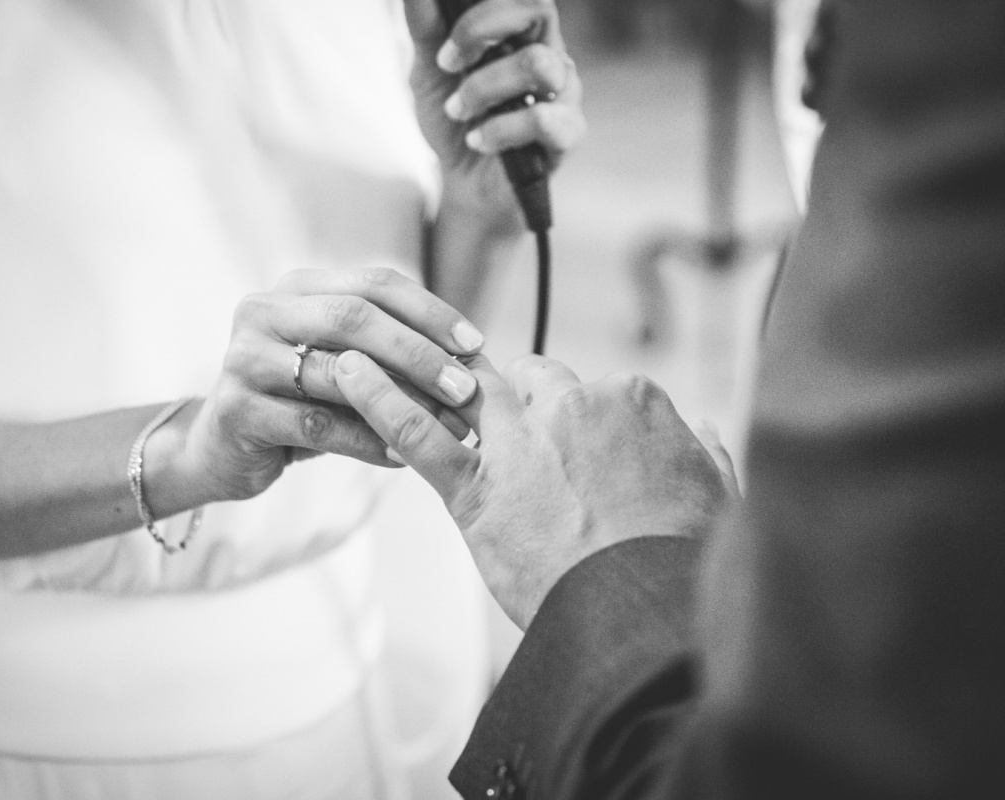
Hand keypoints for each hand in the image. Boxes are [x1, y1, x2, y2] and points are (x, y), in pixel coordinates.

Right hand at [166, 269, 480, 504]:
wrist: (221, 449)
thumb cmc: (296, 401)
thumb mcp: (338, 360)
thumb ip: (385, 344)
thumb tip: (469, 354)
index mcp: (295, 287)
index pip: (374, 283)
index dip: (430, 311)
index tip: (476, 344)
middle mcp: (263, 310)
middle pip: (354, 318)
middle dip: (418, 353)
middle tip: (466, 387)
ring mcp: (244, 358)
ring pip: (336, 374)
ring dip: (400, 402)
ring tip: (446, 426)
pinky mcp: (238, 410)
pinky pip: (317, 425)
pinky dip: (365, 441)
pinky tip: (402, 456)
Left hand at [334, 351, 731, 628]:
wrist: (646, 615)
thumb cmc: (686, 561)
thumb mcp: (716, 496)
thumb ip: (705, 452)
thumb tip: (705, 427)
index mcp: (634, 401)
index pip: (591, 385)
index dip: (574, 411)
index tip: (571, 436)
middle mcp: (574, 405)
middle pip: (531, 378)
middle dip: (513, 393)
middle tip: (497, 417)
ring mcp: (521, 441)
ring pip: (470, 387)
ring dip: (429, 371)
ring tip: (386, 354)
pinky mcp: (477, 488)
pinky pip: (418, 433)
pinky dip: (378, 401)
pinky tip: (348, 375)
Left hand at [402, 0, 586, 219]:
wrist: (464, 182)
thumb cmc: (455, 122)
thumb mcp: (429, 74)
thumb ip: (426, 30)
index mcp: (519, 32)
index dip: (479, 13)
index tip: (442, 47)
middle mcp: (548, 53)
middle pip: (540, 9)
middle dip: (481, 30)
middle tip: (448, 65)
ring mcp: (563, 92)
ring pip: (538, 64)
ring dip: (484, 88)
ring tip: (458, 112)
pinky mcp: (568, 133)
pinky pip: (545, 119)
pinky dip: (501, 129)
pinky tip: (479, 140)